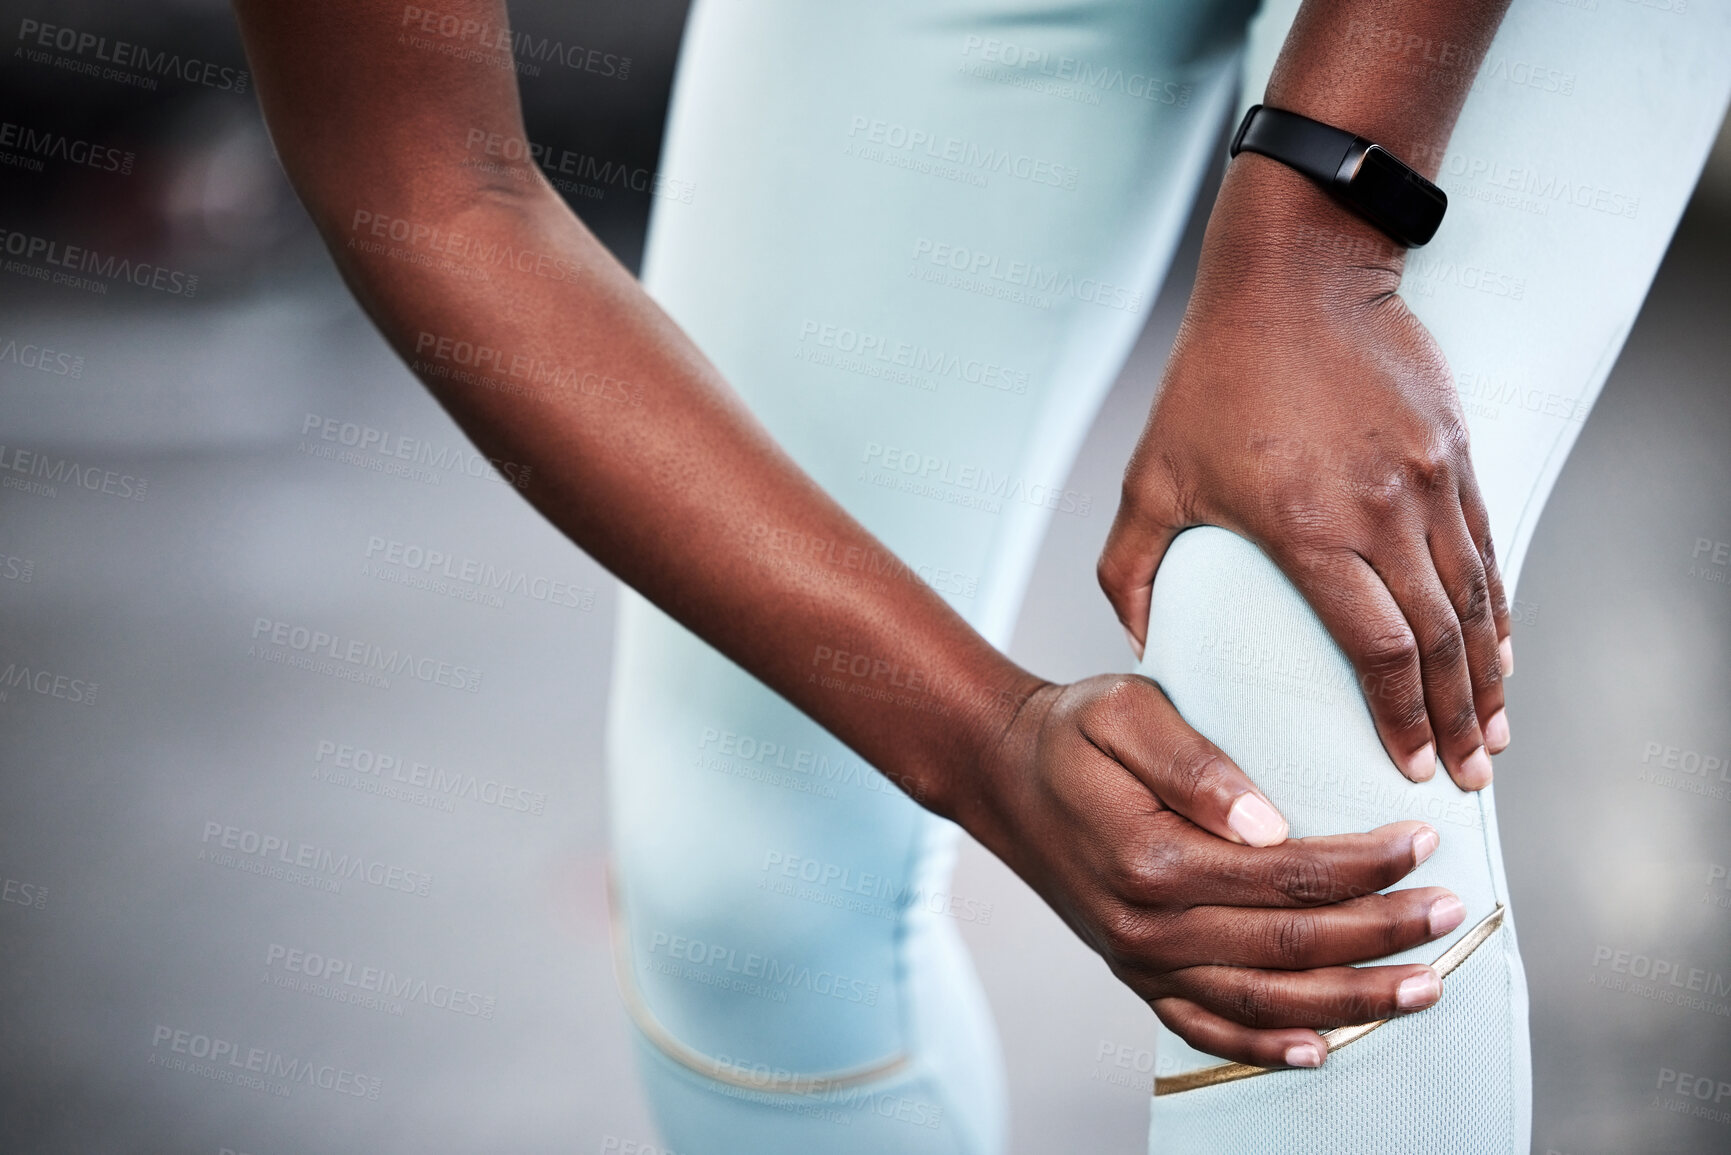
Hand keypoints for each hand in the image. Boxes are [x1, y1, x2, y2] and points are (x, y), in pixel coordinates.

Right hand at [960, 676, 1465, 1067]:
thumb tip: (1267, 820)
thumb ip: (1193, 762)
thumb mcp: (1123, 709)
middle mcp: (1146, 924)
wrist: (1001, 776)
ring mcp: (1139, 958)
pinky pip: (1204, 1028)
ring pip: (1261, 1001)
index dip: (1364, 865)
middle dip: (1381, 935)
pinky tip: (1320, 1049)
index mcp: (1150, 857)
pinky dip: (1263, 1047)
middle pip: (1288, 948)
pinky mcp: (1134, 973)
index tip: (1425, 842)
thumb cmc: (1069, 733)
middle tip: (1450, 913)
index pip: (1285, 874)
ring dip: (1350, 1001)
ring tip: (1423, 985)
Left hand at [1099, 159, 1511, 790]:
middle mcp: (1385, 514)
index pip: (1378, 650)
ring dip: (1490, 676)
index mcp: (1311, 531)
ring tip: (1494, 736)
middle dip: (1457, 720)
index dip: (1398, 719)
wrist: (1298, 276)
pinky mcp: (1456, 455)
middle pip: (1442, 642)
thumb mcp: (1153, 476)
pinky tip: (1500, 650)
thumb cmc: (1214, 378)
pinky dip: (1498, 609)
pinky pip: (1487, 551)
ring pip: (1477, 602)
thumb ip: (1131, 568)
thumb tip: (1137, 645)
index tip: (1405, 767)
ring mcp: (1432, 482)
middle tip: (1467, 779)